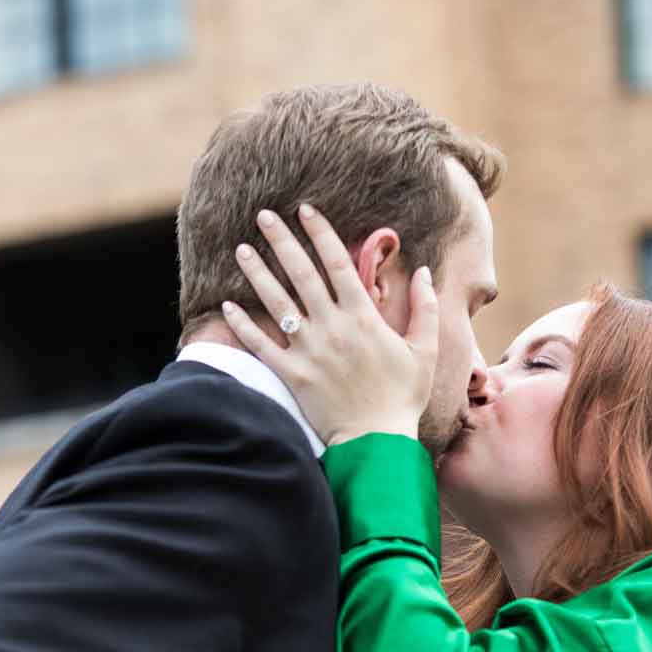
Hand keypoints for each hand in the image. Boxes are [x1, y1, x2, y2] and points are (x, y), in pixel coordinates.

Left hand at [220, 205, 436, 447]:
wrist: (376, 442)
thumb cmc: (403, 397)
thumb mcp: (424, 350)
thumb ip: (425, 308)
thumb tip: (422, 270)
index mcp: (363, 317)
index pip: (337, 263)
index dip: (320, 234)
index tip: (306, 210)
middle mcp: (331, 327)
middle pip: (301, 274)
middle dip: (282, 241)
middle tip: (264, 215)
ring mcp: (308, 350)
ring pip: (277, 302)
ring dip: (257, 273)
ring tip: (241, 249)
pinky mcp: (291, 374)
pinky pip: (260, 345)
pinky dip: (242, 325)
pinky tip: (227, 305)